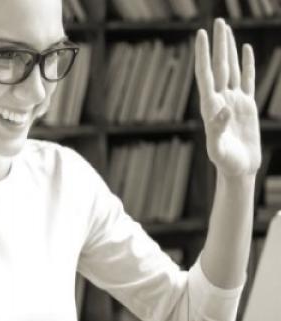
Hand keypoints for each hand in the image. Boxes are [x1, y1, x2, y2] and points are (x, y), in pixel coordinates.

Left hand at [195, 18, 260, 177]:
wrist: (239, 169)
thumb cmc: (226, 163)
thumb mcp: (219, 149)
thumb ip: (218, 129)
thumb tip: (224, 108)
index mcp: (210, 108)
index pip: (205, 76)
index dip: (203, 55)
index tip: (201, 35)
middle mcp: (220, 101)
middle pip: (219, 67)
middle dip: (218, 45)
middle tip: (218, 22)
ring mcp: (233, 101)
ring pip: (231, 70)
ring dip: (229, 50)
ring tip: (227, 30)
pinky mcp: (246, 106)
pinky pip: (246, 80)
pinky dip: (246, 65)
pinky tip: (245, 51)